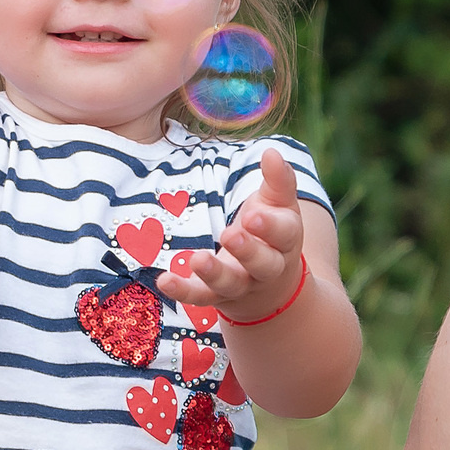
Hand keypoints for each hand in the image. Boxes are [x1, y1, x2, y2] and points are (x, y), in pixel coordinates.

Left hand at [158, 149, 304, 320]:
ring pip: (230, 284)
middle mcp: (266, 268)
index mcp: (285, 241)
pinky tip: (165, 280)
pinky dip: (182, 291)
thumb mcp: (280, 205)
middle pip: (262, 264)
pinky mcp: (215, 296)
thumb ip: (278, 179)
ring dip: (213, 274)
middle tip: (230, 235)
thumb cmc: (272, 232)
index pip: (283, 233)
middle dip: (248, 251)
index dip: (269, 226)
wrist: (269, 285)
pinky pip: (199, 297)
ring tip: (197, 260)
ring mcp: (240, 285)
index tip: (252, 215)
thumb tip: (272, 152)